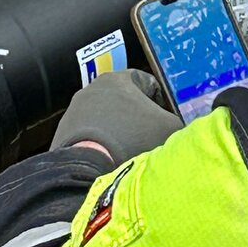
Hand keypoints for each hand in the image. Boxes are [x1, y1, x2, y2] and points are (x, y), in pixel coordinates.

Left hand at [51, 70, 183, 164]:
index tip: (167, 120)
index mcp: (119, 78)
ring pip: (107, 118)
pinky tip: (111, 159)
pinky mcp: (64, 131)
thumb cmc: (133, 140)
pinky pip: (90, 135)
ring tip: (131, 152)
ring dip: (120, 131)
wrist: (89, 168)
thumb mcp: (170, 129)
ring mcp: (75, 109)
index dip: (163, 102)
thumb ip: (179, 121)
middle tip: (152, 138)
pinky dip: (102, 144)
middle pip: (125, 100)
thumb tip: (183, 128)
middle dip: (139, 118)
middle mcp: (93, 88)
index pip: (149, 83)